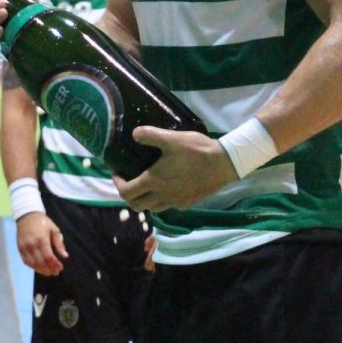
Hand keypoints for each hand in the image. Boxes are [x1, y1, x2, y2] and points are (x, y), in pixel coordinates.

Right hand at [14, 211, 66, 274]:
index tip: (61, 268)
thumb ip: (59, 244)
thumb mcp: (54, 230)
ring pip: (33, 264)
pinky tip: (40, 268)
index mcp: (42, 239)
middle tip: (56, 273)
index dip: (55, 265)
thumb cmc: (43, 223)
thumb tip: (65, 256)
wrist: (27, 215)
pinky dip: (34, 267)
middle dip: (49, 269)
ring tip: (49, 273)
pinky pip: (26, 262)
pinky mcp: (20, 248)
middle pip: (41, 262)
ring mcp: (24, 247)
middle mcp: (32, 245)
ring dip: (42, 271)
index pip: (48, 257)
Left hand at [115, 127, 236, 212]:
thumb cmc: (196, 151)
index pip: (126, 192)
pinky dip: (161, 201)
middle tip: (130, 181)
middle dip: (128, 195)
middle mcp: (162, 196)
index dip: (118, 184)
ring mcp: (175, 202)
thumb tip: (134, 133)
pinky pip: (168, 207)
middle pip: (136, 206)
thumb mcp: (172, 138)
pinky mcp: (187, 203)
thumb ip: (150, 135)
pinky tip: (167, 188)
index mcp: (154, 181)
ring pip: (152, 209)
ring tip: (146, 186)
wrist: (223, 164)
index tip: (119, 174)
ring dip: (144, 200)